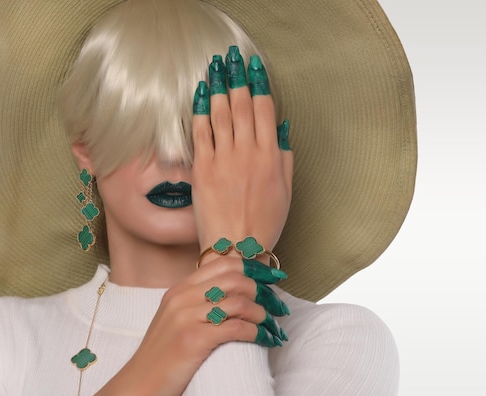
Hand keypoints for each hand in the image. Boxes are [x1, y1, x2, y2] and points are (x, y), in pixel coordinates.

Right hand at [87, 257, 287, 395]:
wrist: (137, 386)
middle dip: (263, 291)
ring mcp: (187, 317)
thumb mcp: (174, 319)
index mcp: (179, 289)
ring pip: (240, 303)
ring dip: (264, 314)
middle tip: (277, 306)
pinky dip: (258, 333)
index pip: (223, 263)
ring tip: (272, 326)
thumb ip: (197, 302)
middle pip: (235, 279)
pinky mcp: (194, 339)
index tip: (272, 279)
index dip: (252, 268)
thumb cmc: (161, 357)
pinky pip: (237, 328)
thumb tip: (234, 295)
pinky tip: (265, 340)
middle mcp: (182, 297)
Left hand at [191, 47, 293, 254]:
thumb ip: (285, 156)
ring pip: (220, 114)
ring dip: (217, 86)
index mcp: (271, 156)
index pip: (265, 110)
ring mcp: (223, 159)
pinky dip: (199, 110)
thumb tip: (283, 127)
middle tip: (230, 58)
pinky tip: (199, 93)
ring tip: (215, 67)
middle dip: (236, 77)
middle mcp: (247, 152)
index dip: (258, 84)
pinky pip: (200, 133)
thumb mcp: (286, 191)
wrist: (236, 248)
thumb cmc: (264, 223)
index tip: (253, 67)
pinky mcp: (202, 169)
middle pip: (241, 105)